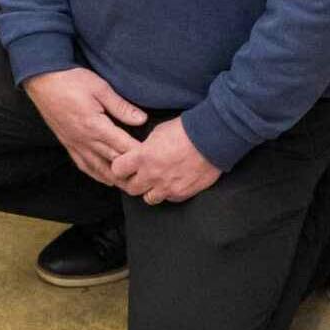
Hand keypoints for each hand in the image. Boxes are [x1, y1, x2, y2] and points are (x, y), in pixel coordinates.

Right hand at [24, 67, 150, 186]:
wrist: (42, 80)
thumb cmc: (70, 80)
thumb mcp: (100, 88)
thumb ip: (121, 106)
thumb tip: (141, 119)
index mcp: (95, 126)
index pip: (123, 146)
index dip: (139, 155)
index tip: (154, 161)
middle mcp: (85, 140)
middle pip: (113, 162)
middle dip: (130, 172)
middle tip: (147, 180)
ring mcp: (75, 144)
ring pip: (98, 168)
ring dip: (115, 178)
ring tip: (130, 185)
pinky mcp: (67, 143)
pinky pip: (83, 165)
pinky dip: (96, 174)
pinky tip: (105, 178)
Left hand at [109, 119, 223, 205]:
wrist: (211, 139)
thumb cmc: (185, 130)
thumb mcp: (157, 132)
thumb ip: (145, 148)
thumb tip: (140, 154)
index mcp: (142, 157)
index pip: (117, 170)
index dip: (119, 168)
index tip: (123, 166)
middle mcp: (152, 175)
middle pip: (131, 188)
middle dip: (132, 182)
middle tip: (137, 176)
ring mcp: (167, 187)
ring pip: (148, 198)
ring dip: (149, 190)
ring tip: (156, 182)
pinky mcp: (182, 194)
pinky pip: (168, 199)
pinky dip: (168, 193)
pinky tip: (172, 183)